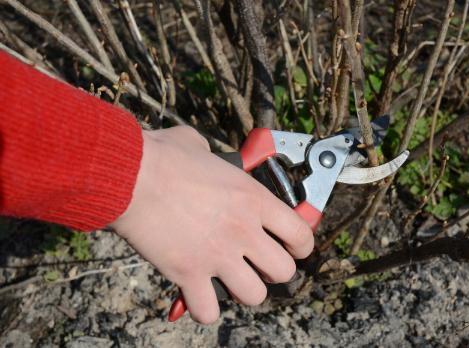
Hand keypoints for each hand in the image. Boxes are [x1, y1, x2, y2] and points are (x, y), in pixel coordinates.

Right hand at [110, 126, 313, 323]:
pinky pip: (208, 311)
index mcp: (253, 199)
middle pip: (284, 271)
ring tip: (229, 279)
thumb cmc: (161, 157)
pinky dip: (204, 308)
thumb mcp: (199, 147)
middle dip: (273, 271)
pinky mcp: (188, 273)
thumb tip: (202, 154)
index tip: (293, 248)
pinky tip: (197, 294)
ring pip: (254, 295)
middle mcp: (243, 230)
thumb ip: (212, 158)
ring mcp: (218, 255)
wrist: (128, 175)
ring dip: (243, 290)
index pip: (301, 234)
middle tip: (256, 263)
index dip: (301, 246)